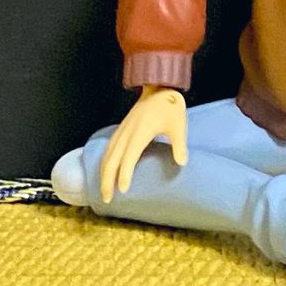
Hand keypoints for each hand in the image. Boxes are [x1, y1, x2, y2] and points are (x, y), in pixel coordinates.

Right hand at [99, 85, 187, 202]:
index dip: (125, 173)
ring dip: (103, 173)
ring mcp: (122, 130)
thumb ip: (179, 144)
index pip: (129, 156)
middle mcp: (127, 132)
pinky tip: (106, 173)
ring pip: (107, 155)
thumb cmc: (170, 106)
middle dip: (107, 180)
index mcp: (141, 131)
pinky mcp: (121, 129)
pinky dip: (104, 163)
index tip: (123, 190)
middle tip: (108, 199)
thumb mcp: (178, 124)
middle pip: (111, 159)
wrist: (159, 86)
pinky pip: (109, 149)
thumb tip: (182, 163)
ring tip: (104, 192)